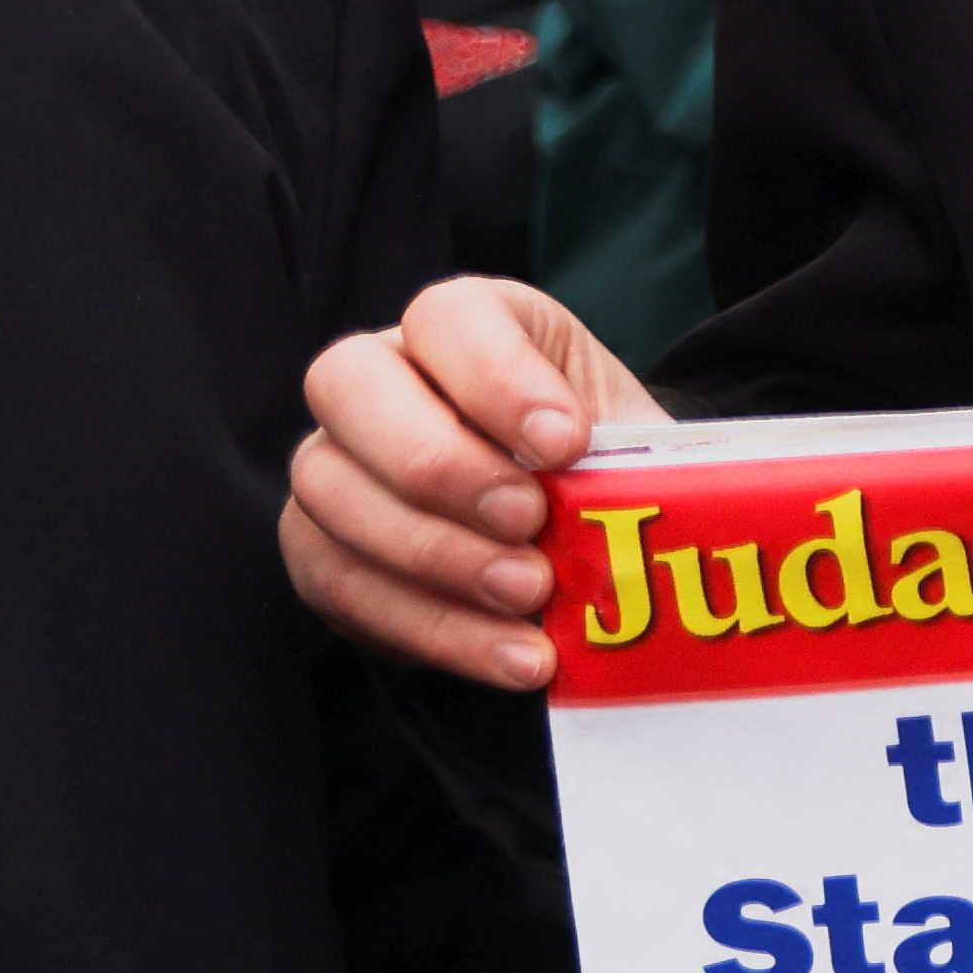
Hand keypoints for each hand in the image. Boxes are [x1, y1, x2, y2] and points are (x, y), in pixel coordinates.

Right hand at [286, 274, 661, 686]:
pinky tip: (512, 655)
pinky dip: (434, 628)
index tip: (567, 444)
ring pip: (331, 489)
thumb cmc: (605, 470)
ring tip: (532, 595)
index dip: (498, 379)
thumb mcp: (634, 447)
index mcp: (466, 325)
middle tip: (528, 521)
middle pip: (347, 386)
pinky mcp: (321, 547)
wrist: (583, 535)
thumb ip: (633, 459)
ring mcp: (334, 460)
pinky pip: (343, 584)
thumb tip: (651, 500)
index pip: (447, 316)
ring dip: (436, 554)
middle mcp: (378, 376)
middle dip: (441, 463)